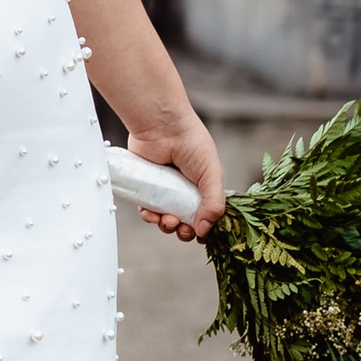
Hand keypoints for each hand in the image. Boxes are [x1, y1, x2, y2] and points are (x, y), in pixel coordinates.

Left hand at [125, 112, 225, 240]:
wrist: (162, 126)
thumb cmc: (192, 144)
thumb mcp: (212, 174)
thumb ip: (213, 203)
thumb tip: (204, 231)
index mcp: (204, 188)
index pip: (205, 216)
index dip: (202, 228)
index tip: (198, 234)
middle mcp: (185, 191)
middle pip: (184, 222)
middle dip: (183, 231)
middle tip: (181, 228)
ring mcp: (165, 190)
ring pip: (165, 219)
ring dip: (166, 226)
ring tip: (168, 221)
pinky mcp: (147, 187)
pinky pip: (147, 210)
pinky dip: (149, 216)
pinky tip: (152, 215)